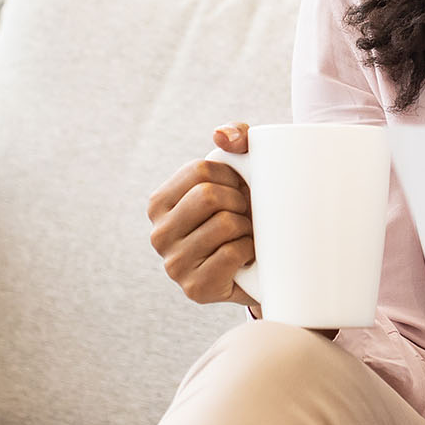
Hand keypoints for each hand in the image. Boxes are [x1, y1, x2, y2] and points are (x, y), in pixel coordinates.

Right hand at [146, 123, 258, 309]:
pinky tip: (246, 258)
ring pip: (226, 224)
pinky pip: (234, 253)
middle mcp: (158, 235)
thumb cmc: (248, 212)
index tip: (239, 191)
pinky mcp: (196, 289)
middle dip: (240, 202)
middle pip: (210, 196)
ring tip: (245, 236)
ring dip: (248, 228)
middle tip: (246, 216)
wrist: (266, 267)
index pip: (201, 170)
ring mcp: (174, 265)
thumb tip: (221, 135)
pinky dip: (251, 251)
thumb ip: (237, 136)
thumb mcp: (242, 169)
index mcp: (159, 203)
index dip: (232, 177)